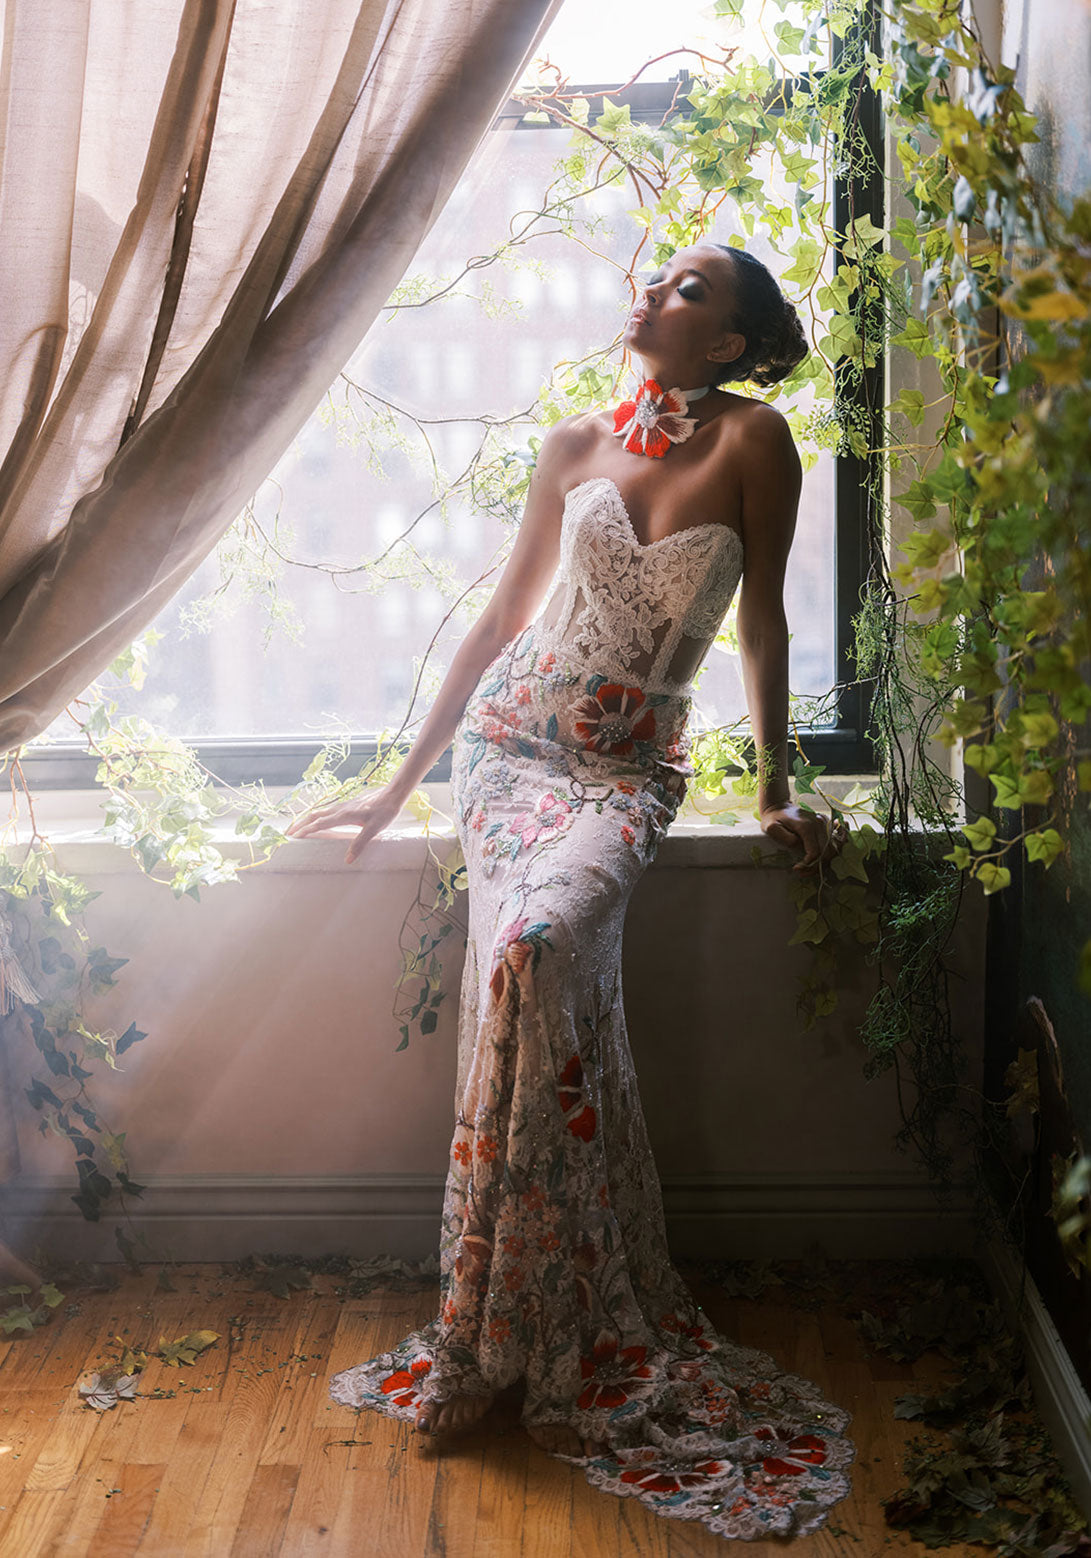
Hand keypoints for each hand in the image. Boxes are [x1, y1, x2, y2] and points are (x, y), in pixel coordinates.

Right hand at [285, 784, 407, 864]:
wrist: (392, 794)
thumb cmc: (385, 811)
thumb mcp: (374, 829)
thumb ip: (360, 843)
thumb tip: (347, 860)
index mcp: (344, 815)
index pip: (319, 823)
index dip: (305, 830)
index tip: (293, 837)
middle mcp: (340, 809)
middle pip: (314, 815)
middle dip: (299, 824)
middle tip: (287, 834)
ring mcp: (343, 806)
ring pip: (319, 811)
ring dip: (306, 819)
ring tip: (297, 828)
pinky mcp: (347, 805)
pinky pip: (326, 811)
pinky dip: (316, 816)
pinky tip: (318, 821)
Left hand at [760, 801, 846, 873]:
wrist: (780, 806)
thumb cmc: (774, 818)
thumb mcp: (771, 828)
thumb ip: (786, 838)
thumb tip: (800, 846)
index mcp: (806, 826)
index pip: (815, 851)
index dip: (808, 864)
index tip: (797, 868)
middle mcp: (819, 824)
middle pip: (827, 852)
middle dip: (816, 866)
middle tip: (802, 872)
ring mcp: (825, 823)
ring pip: (834, 849)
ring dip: (824, 862)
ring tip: (809, 867)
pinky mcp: (827, 824)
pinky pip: (836, 841)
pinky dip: (831, 852)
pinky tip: (821, 859)